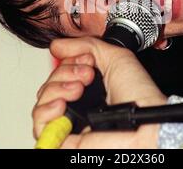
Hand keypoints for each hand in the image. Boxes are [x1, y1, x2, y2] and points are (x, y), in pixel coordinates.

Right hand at [32, 36, 166, 147]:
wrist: (143, 122)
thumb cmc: (138, 95)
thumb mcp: (116, 57)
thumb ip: (87, 45)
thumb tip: (57, 45)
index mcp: (89, 85)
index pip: (62, 69)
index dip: (71, 60)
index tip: (88, 60)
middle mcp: (78, 101)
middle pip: (50, 81)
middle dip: (66, 72)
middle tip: (88, 76)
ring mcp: (70, 118)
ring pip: (42, 99)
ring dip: (57, 88)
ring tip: (78, 90)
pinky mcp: (63, 137)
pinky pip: (39, 124)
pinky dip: (45, 110)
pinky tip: (62, 105)